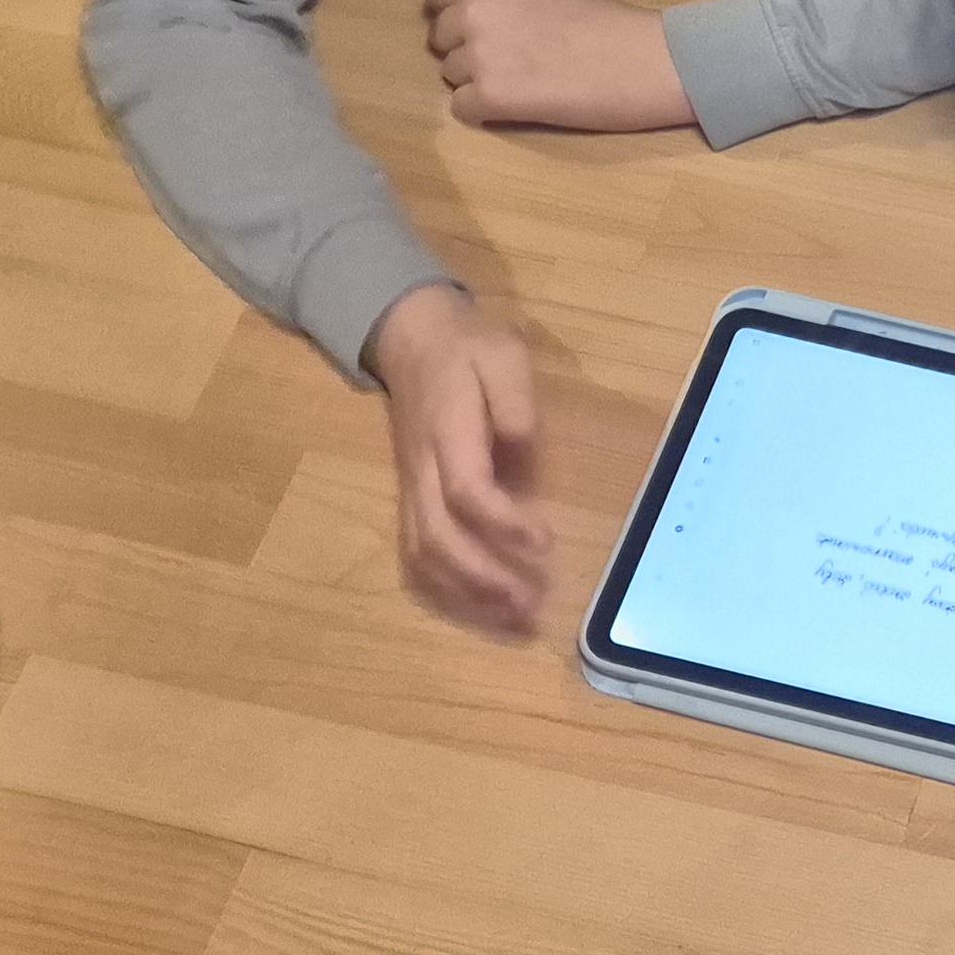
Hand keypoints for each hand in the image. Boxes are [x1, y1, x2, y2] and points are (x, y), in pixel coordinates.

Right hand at [367, 283, 551, 632]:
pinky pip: (417, 552)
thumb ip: (515, 401)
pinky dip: (445, 586)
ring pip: (422, 554)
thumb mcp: (503, 354)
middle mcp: (420, 468)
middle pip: (438, 537)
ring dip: (465, 593)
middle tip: (530, 605)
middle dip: (483, 578)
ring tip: (511, 617)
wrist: (410, 337)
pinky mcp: (412, 497)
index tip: (545, 546)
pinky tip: (480, 604)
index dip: (503, 525)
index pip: (467, 491)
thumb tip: (522, 451)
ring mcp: (410, 486)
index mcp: (446, 432)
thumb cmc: (467, 348)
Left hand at [425, 0, 690, 132]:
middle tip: (513, 57)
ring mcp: (478, 57)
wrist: (638, 59)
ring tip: (523, 81)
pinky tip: (520, 104)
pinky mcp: (489, 98)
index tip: (483, 27)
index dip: (455, 14)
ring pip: (450, 75)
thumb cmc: (601, 17)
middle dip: (465, 48)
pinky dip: (485, 111)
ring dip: (477, 80)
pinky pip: (462, 108)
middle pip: (439, 39)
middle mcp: (473, 13)